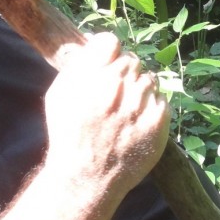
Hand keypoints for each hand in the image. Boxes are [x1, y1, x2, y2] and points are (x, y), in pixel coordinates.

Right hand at [43, 33, 168, 195]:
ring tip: (125, 112)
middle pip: (131, 60)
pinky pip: (161, 99)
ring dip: (139, 90)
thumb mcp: (58, 94)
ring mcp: (141, 103)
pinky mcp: (158, 120)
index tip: (106, 63)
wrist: (87, 177)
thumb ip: (78, 64)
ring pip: (149, 78)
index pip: (110, 41)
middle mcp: (118, 85)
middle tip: (115, 94)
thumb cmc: (69, 134)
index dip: (108, 52)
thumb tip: (95, 42)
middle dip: (124, 73)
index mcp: (92, 75)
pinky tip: (136, 123)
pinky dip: (151, 108)